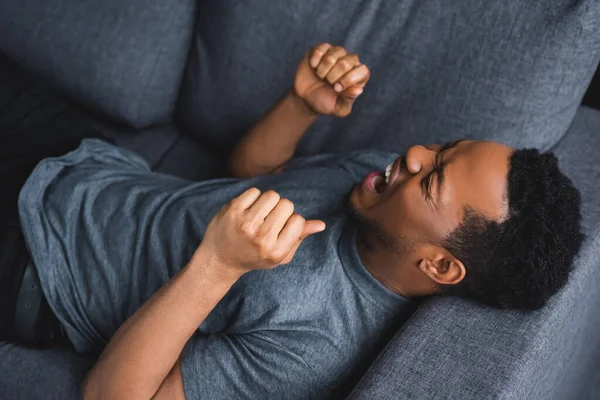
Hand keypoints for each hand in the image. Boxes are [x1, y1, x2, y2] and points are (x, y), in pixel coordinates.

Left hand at [197, 188, 325, 276]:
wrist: (219, 259)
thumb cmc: (254, 256)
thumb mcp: (279, 255)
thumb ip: (299, 238)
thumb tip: (321, 224)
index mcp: (275, 250)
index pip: (298, 220)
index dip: (291, 221)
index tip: (280, 229)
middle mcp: (261, 237)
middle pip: (286, 204)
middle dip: (280, 210)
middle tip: (268, 221)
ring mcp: (245, 223)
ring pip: (271, 195)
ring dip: (268, 201)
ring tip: (259, 214)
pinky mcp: (232, 211)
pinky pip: (254, 192)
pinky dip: (253, 198)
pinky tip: (247, 210)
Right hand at [294, 43, 369, 116]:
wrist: (306, 98)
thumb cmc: (325, 102)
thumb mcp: (338, 108)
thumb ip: (348, 101)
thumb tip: (358, 89)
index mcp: (359, 76)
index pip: (363, 71)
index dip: (348, 80)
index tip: (336, 88)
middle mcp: (351, 62)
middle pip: (346, 63)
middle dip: (333, 77)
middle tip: (328, 83)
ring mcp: (337, 53)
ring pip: (332, 56)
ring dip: (322, 70)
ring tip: (321, 76)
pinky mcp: (323, 48)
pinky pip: (320, 49)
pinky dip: (315, 61)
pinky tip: (314, 67)